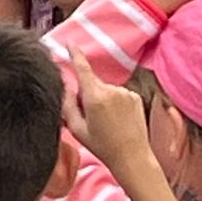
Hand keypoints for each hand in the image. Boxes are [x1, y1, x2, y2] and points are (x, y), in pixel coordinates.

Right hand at [62, 47, 149, 173]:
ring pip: (105, 89)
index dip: (75, 54)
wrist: (133, 157)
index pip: (82, 68)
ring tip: (107, 123)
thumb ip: (67, 105)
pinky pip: (118, 94)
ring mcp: (125, 92)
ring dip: (102, 100)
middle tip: (91, 118)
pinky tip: (118, 119)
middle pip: (92, 83)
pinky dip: (115, 103)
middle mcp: (111, 90)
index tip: (70, 43)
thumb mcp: (76, 129)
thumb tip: (66, 88)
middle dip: (87, 94)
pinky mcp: (135, 97)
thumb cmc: (102, 146)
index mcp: (94, 96)